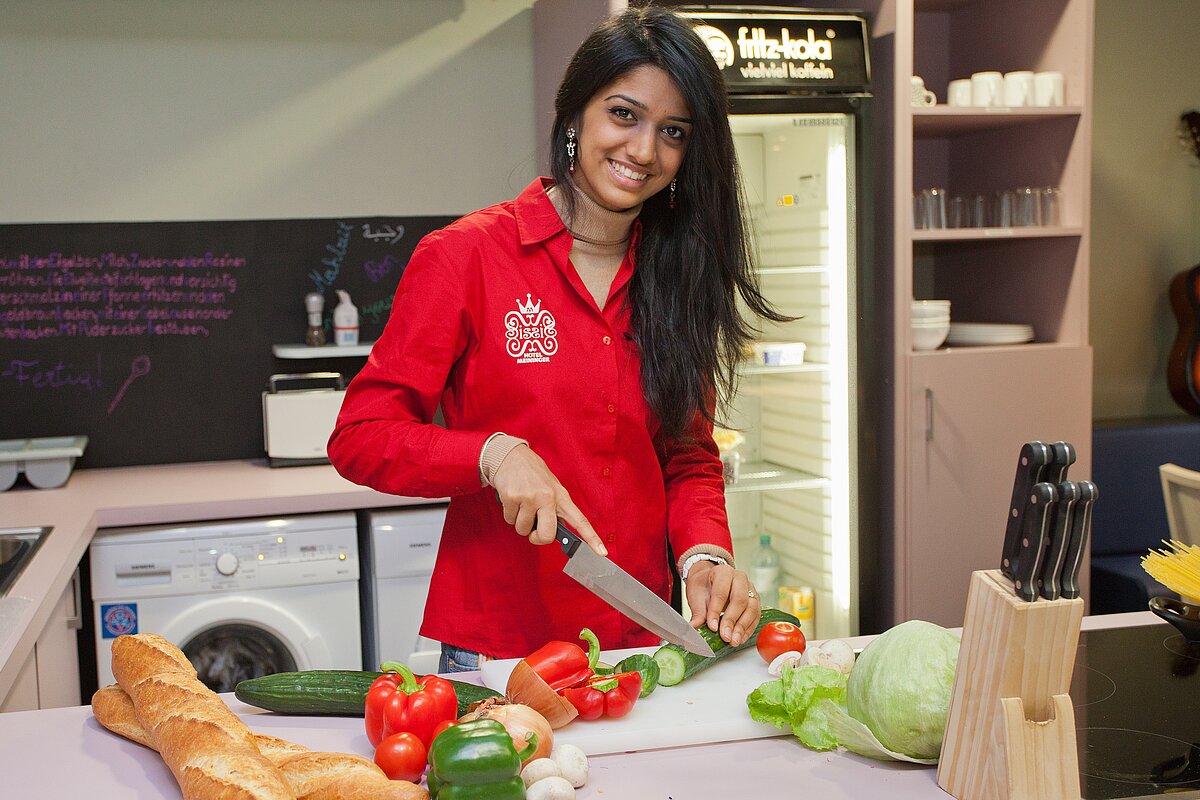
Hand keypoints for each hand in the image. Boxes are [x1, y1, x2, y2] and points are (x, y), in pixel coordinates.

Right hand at [491, 444, 607, 556]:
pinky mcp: (512, 497)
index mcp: (561, 496)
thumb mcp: (551, 487)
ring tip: (521, 504)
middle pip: (547, 536)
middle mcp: (547, 497)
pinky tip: (512, 499)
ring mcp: (529, 498)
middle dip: (537, 538)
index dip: (592, 538)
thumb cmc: (532, 473)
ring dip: (520, 522)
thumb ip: (555, 507)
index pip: (580, 521)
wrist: (510, 455)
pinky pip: (509, 520)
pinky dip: (509, 514)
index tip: (602, 552)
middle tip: (533, 530)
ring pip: (523, 530)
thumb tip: (555, 531)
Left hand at [684, 561, 759, 646]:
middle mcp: (739, 578)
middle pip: (739, 600)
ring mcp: (750, 589)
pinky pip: (756, 616)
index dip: (716, 611)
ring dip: (742, 627)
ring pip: (751, 609)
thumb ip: (698, 613)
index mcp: (723, 572)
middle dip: (731, 621)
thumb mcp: (696, 596)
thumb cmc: (704, 586)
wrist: (709, 581)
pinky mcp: (755, 601)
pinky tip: (740, 639)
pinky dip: (748, 629)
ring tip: (733, 641)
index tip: (712, 626)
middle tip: (725, 636)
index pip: (720, 592)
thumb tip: (694, 627)